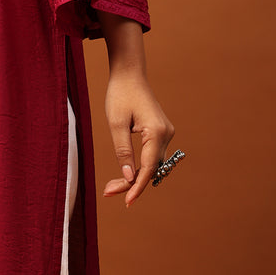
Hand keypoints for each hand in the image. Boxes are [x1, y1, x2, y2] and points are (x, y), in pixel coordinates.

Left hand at [103, 71, 174, 206]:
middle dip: (132, 183)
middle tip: (109, 192)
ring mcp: (165, 132)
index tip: (126, 201)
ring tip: (113, 186)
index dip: (137, 186)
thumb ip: (123, 151)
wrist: (128, 73)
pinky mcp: (161, 131)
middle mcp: (166, 133)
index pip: (148, 167)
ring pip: (152, 164)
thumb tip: (130, 178)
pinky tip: (126, 174)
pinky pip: (152, 155)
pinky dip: (140, 165)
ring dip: (136, 176)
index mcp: (156, 131)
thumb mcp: (116, 123)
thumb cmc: (119, 94)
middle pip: (151, 168)